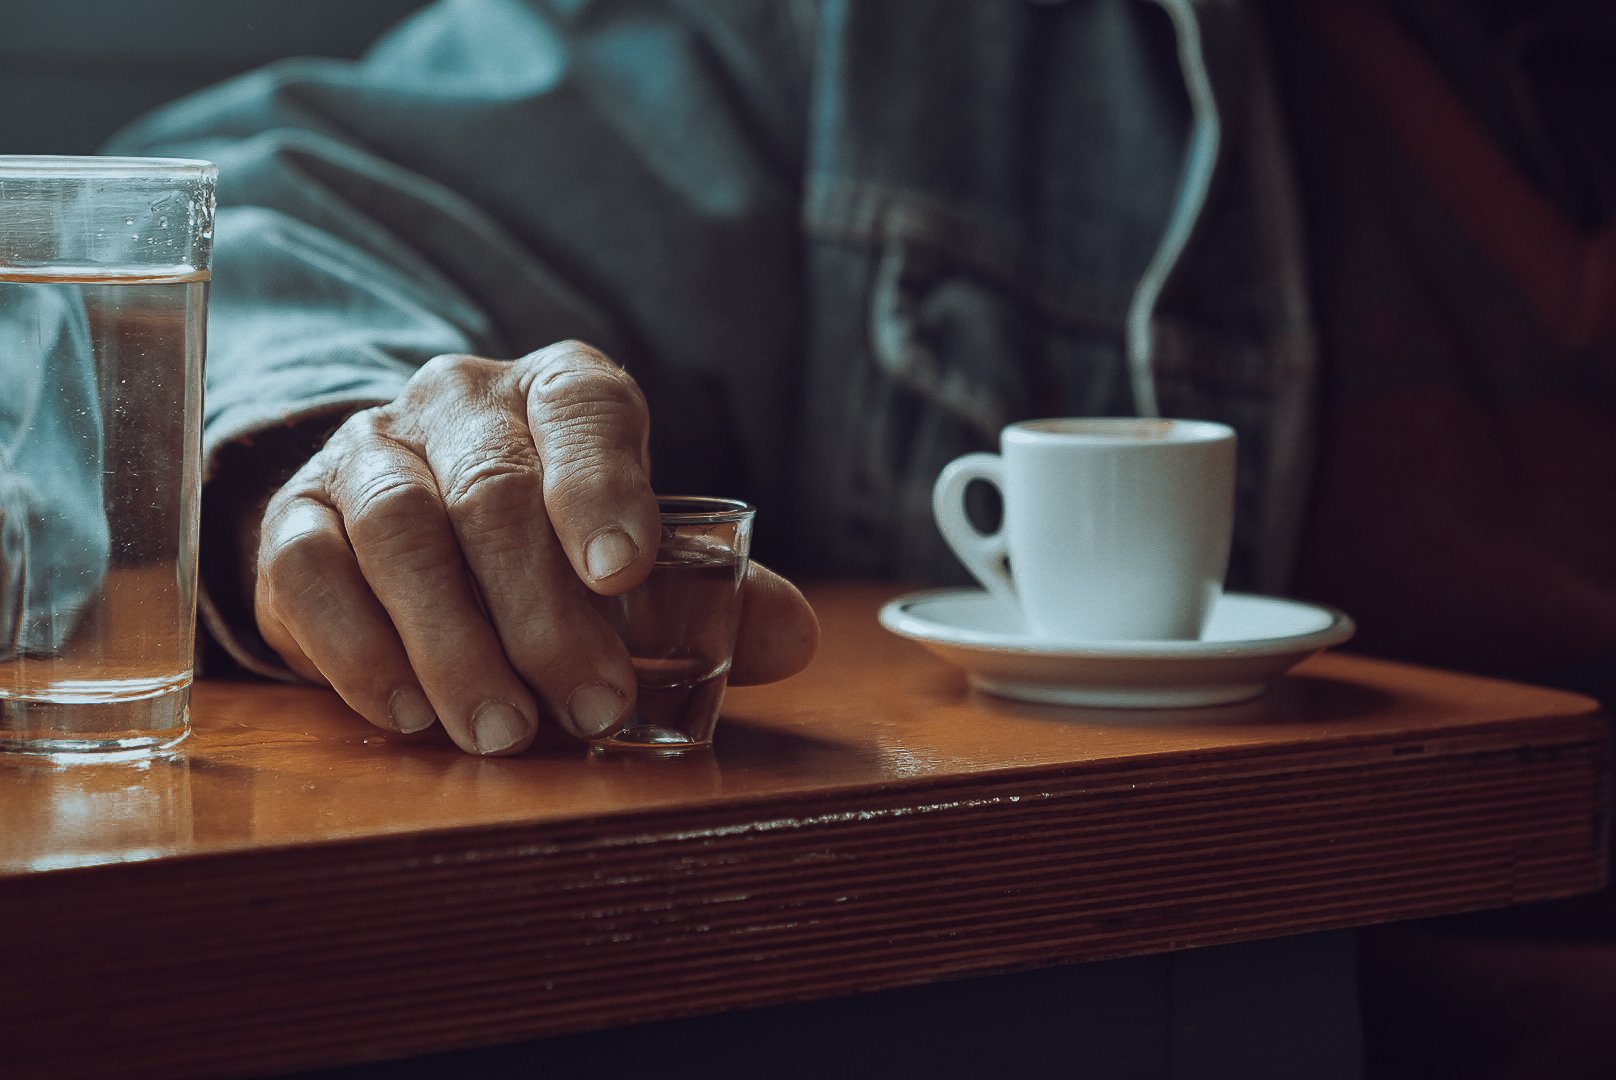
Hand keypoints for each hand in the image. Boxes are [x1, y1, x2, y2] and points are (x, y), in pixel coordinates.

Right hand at [251, 341, 817, 754]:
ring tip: (501, 731)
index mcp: (559, 395)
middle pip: (493, 492)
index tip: (623, 574)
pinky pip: (310, 571)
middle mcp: (460, 405)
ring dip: (455, 644)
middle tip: (586, 708)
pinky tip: (409, 712)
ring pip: (401, 532)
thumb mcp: (633, 559)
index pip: (585, 412)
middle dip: (543, 613)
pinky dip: (361, 648)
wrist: (410, 520)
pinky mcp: (296, 517)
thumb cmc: (547, 542)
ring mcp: (369, 454)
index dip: (602, 487)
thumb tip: (796, 638)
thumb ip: (709, 595)